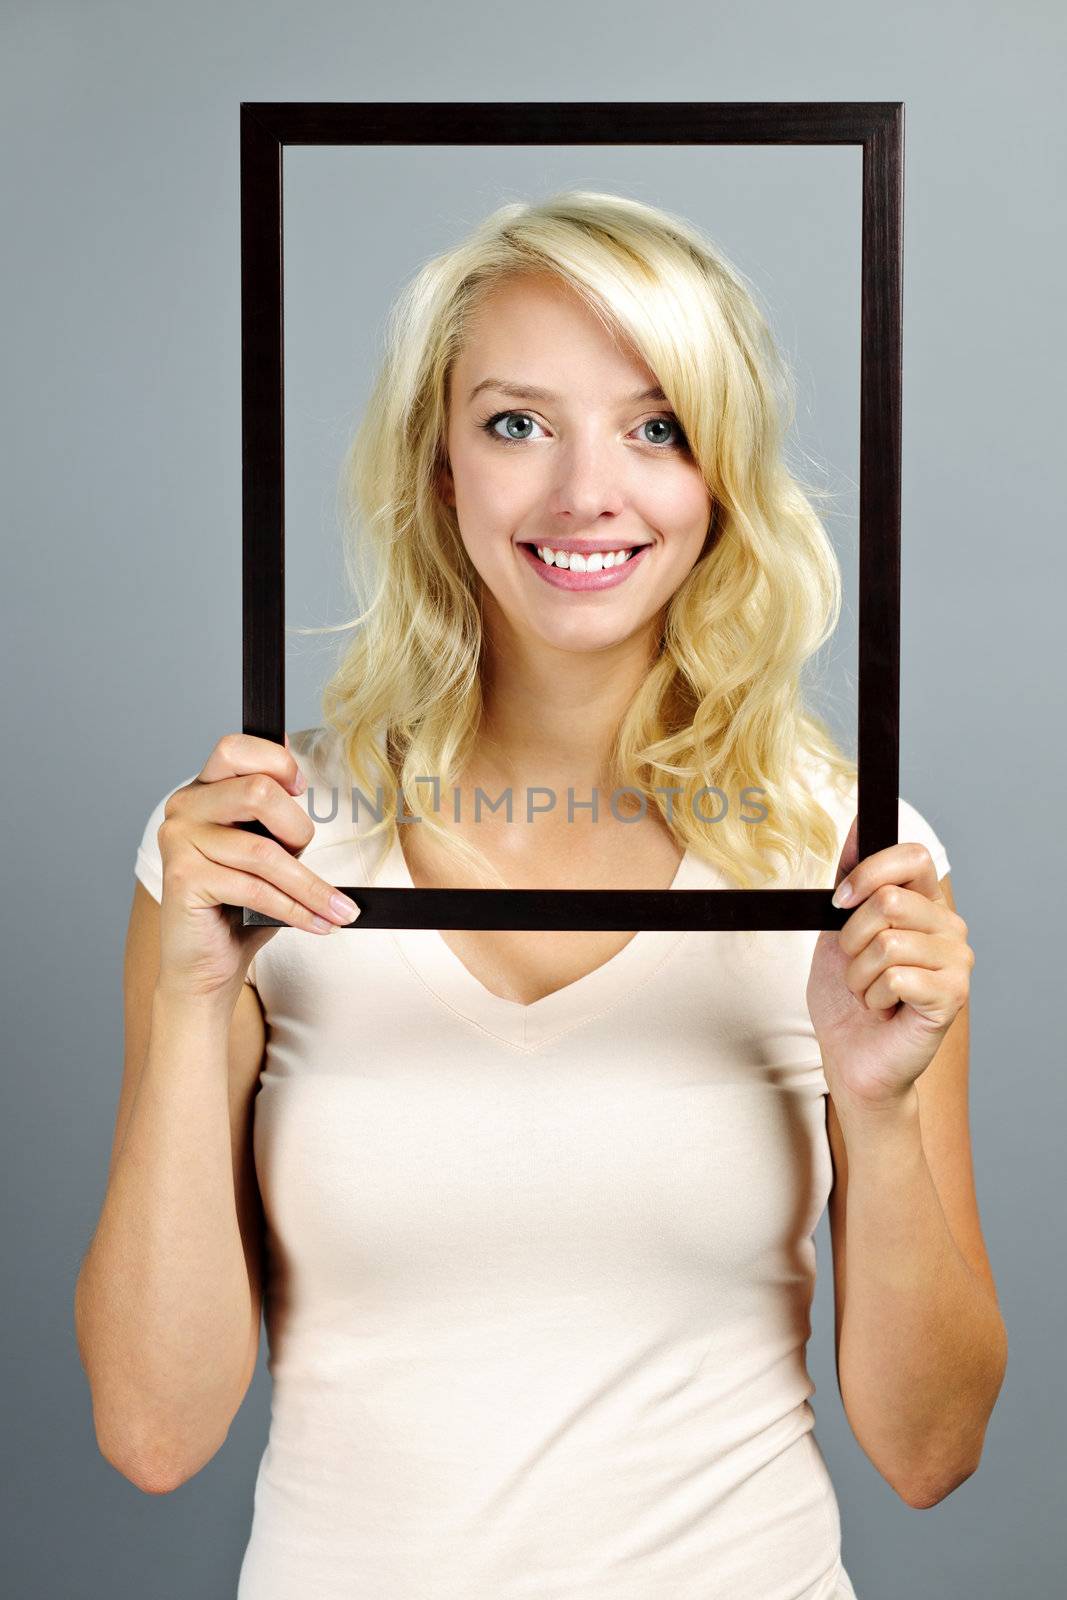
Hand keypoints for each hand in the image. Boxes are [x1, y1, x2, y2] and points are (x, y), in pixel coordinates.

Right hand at [155, 731, 360, 1002]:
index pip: (235, 748)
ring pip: (264, 851)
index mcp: (202, 791)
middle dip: (298, 829)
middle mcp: (183, 808)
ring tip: (338, 910)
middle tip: (308, 858)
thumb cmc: (239, 908)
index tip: (302, 789)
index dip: (276, 762)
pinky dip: (296, 910)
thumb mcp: (264, 850)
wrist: (205, 967)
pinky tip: (318, 924)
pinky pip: (255, 889)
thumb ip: (272, 808)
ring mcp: (178, 842)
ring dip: (311, 887)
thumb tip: (291, 752)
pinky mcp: (183, 879)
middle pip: (257, 791)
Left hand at [805, 814, 973, 1110]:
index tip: (840, 900)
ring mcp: (956, 962)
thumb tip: (858, 825)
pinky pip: (896, 976)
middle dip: (852, 937)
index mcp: (924, 905)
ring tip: (869, 993)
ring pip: (887, 941)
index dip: (870, 869)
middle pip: (889, 900)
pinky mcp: (953, 995)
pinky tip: (884, 1009)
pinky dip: (874, 996)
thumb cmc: (846, 997)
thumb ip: (850, 878)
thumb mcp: (837, 929)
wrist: (850, 1056)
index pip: (913, 856)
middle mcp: (948, 927)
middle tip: (855, 966)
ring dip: (859, 974)